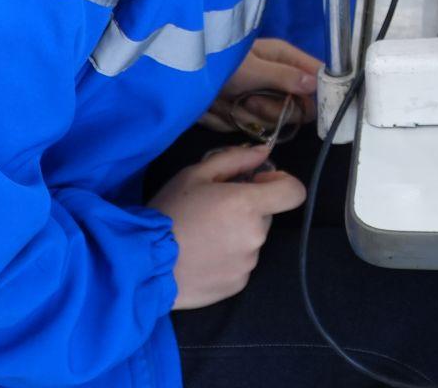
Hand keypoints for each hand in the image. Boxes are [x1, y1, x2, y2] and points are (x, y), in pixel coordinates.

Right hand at [150, 144, 306, 309]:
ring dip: (236, 235)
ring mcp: (248, 263)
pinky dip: (227, 259)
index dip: (281, 183)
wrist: (143, 264)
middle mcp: (255, 235)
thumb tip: (264, 152)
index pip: (294, 192)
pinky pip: (241, 265)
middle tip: (213, 212)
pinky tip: (202, 257)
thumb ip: (236, 159)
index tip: (258, 183)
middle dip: (248, 210)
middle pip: (266, 216)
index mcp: (249, 205)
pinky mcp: (237, 285)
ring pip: (251, 241)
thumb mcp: (195, 175)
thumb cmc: (168, 213)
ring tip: (202, 237)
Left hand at [199, 38, 320, 133]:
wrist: (182, 77)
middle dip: (274, 109)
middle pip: (299, 107)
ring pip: (274, 122)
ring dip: (250, 115)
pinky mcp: (245, 115)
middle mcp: (278, 79)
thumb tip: (315, 84)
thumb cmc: (219, 61)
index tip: (310, 107)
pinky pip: (250, 128)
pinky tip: (221, 108)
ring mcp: (261, 98)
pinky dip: (232, 121)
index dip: (320, 92)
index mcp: (285, 58)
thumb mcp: (252, 67)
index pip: (318, 75)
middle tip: (252, 98)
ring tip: (231, 100)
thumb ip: (284, 77)